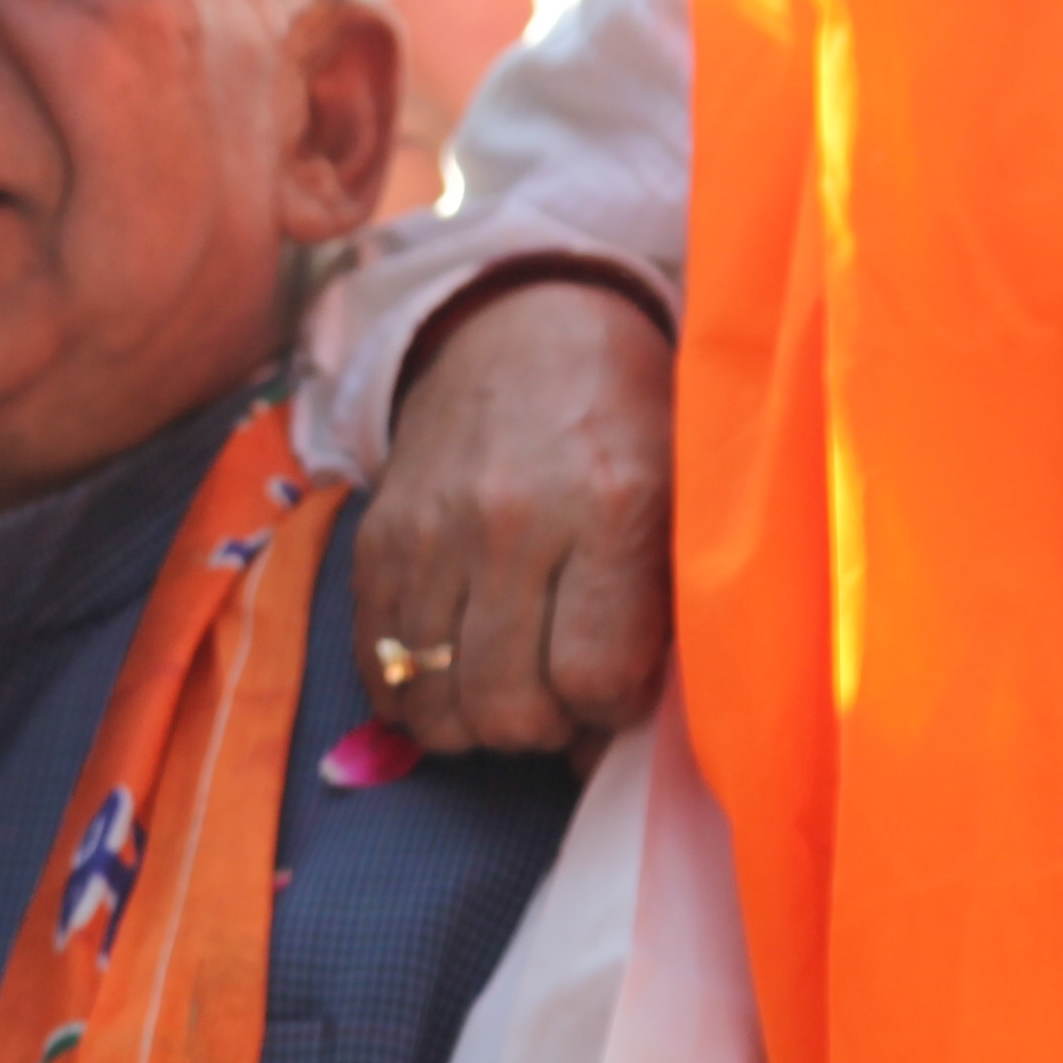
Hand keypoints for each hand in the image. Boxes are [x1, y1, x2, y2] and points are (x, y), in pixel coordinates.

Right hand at [355, 272, 673, 751]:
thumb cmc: (630, 420)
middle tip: (563, 699)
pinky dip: (417, 694)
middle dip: (543, 731)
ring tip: (512, 685)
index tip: (619, 691)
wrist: (523, 328)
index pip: (594, 676)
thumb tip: (632, 734)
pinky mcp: (378, 538)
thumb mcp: (684, 490)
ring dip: (477, 721)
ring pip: (437, 703)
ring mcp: (433, 530)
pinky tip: (457, 671)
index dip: (610, 712)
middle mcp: (511, 518)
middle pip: (508, 707)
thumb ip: (673, 603)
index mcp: (612, 504)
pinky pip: (379, 668)